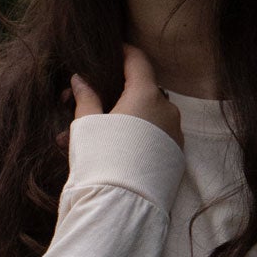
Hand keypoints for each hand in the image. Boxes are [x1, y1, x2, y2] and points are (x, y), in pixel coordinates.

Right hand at [58, 42, 183, 150]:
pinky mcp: (176, 156)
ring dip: (122, 122)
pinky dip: (135, 139)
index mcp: (146, 94)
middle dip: (116, 96)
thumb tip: (80, 79)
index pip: (138, 60)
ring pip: (146, 118)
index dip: (124, 51)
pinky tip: (110, 152)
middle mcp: (167, 110)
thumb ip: (85, 98)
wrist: (123, 207)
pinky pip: (154, 138)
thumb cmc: (102, 159)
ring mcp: (175, 134)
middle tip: (89, 105)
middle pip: (141, 91)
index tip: (114, 49)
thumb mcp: (86, 125)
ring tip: (91, 139)